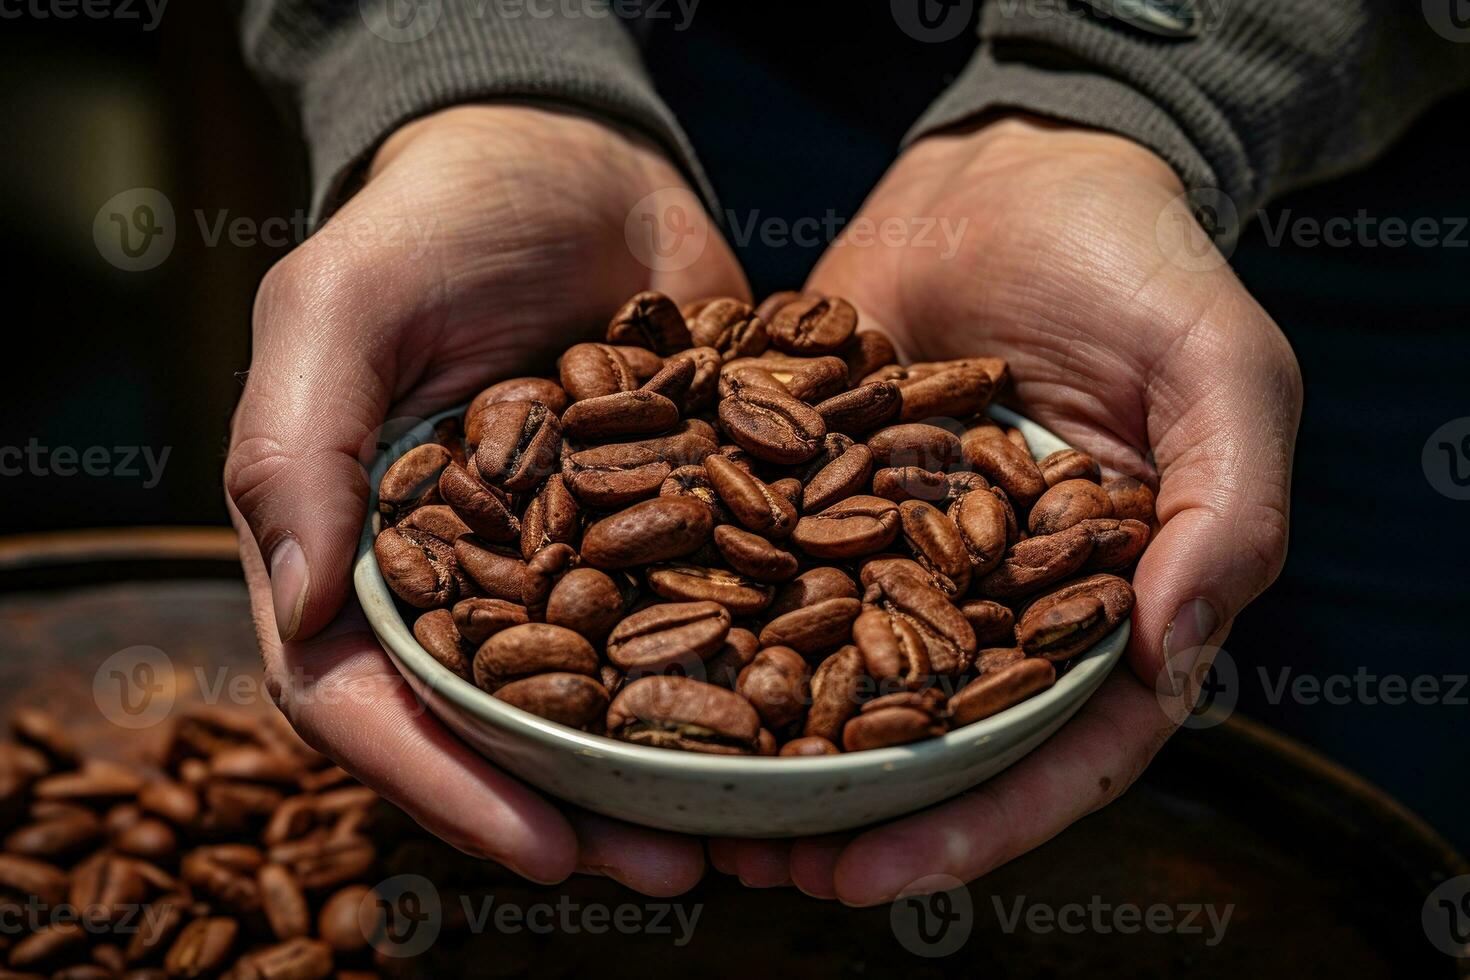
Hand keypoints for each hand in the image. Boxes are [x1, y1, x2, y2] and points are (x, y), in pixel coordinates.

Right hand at [225, 105, 743, 891]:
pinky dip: (743, 667)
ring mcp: (568, 557)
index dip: (446, 782)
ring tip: (748, 827)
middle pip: (500, 725)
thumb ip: (298, 445)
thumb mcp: (341, 303)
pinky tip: (809, 716)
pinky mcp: (661, 523)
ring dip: (669, 766)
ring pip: (606, 691)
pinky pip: (697, 611)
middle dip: (579, 806)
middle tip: (673, 868)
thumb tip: (305, 606)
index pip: (372, 695)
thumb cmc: (435, 216)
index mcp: (362, 547)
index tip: (542, 847)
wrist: (572, 157)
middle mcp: (463, 576)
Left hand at [712, 115, 1300, 901]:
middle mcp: (990, 595)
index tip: (874, 872)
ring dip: (769, 744)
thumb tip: (1170, 658)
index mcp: (1099, 600)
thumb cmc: (1142, 263)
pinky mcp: (815, 485)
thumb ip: (1221, 514)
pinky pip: (763, 561)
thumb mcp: (1222, 373)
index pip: (1047, 747)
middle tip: (763, 871)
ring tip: (691, 808)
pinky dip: (710, 613)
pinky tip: (638, 656)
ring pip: (833, 669)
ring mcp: (895, 545)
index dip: (970, 823)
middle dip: (848, 813)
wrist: (1017, 166)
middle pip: (926, 737)